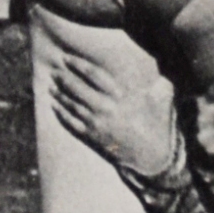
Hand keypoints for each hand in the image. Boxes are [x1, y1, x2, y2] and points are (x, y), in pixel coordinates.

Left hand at [47, 44, 181, 178]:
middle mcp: (106, 107)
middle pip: (78, 88)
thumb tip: (163, 63)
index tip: (67, 58)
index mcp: (120, 95)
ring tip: (51, 85)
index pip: (94, 74)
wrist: (148, 154)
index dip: (78, 65)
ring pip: (72, 105)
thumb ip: (158, 81)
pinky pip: (72, 124)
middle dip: (64, 78)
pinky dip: (61, 114)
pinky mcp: (93, 136)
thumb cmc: (154, 124)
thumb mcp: (161, 99)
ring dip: (60, 94)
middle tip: (54, 70)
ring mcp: (97, 123)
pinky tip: (54, 106)